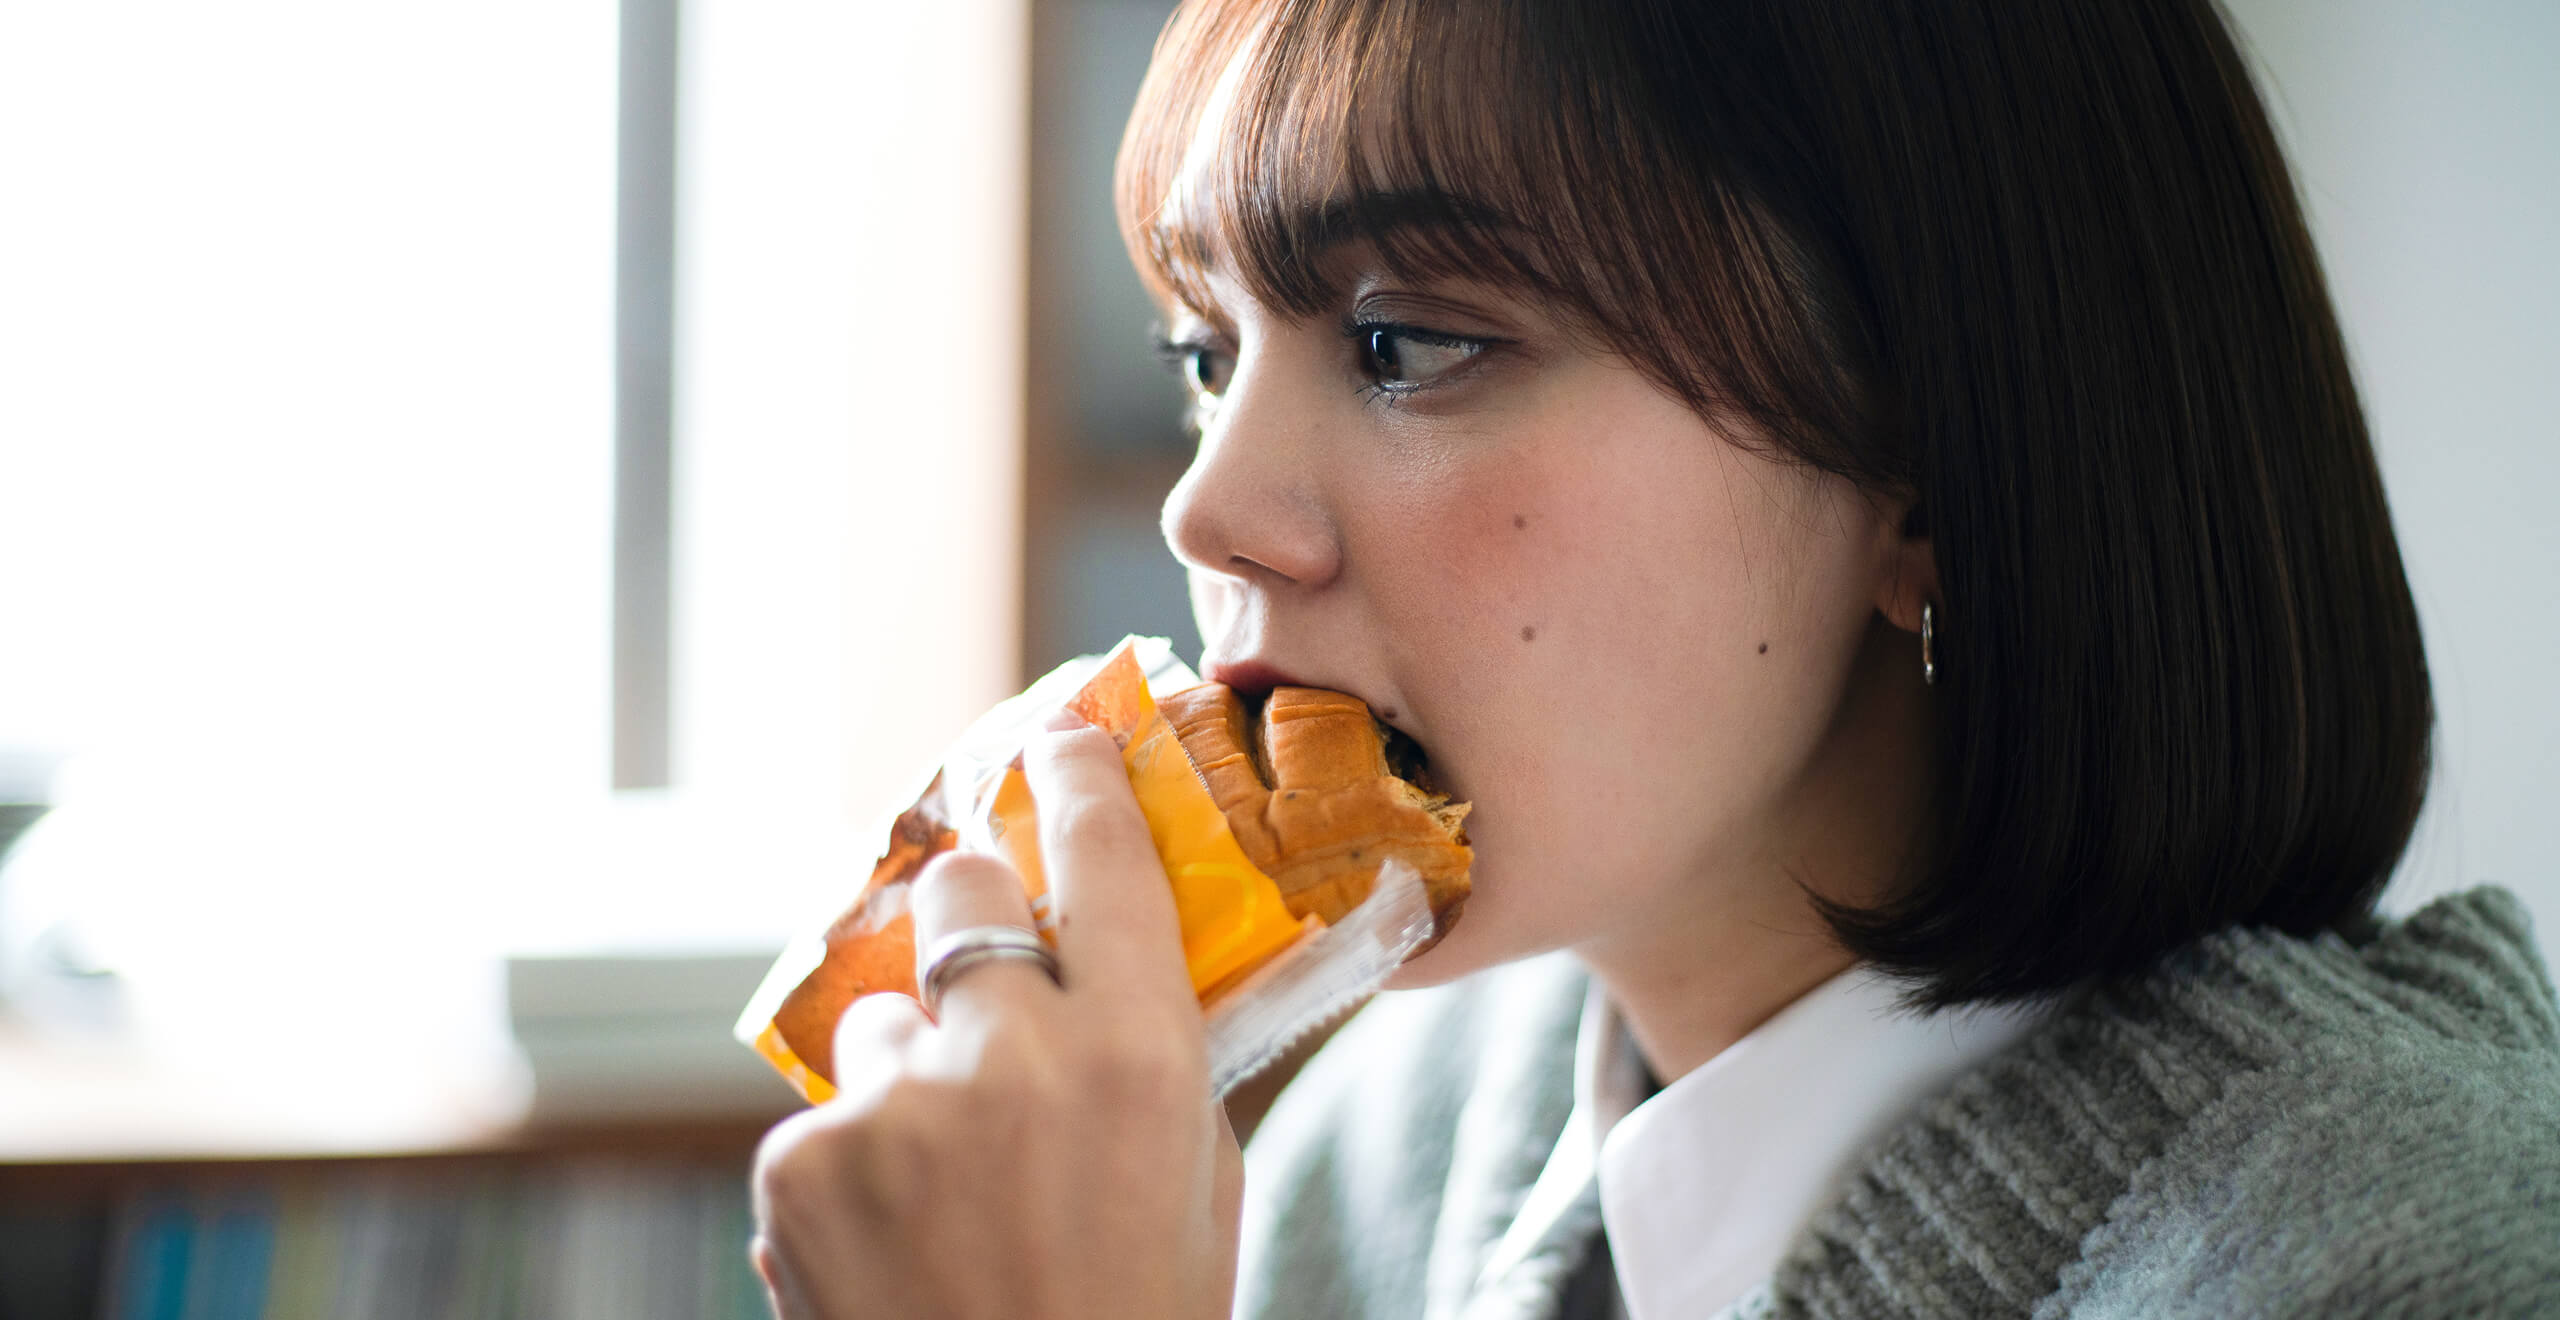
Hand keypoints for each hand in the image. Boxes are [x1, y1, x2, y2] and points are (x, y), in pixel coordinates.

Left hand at [750, 722, 1243, 1318]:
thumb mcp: (1199, 1176)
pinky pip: (829, 1113)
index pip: (1100, 851)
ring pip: (883, 1013)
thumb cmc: (1138, 1316)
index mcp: (1139, 1051)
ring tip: (948, 1180)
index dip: (1076, 773)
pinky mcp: (803, 1160)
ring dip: (912, 1066)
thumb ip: (1156, 1052)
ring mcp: (896, 1103)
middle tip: (985, 962)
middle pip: (959, 882)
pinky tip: (898, 1237)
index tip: (1059, 736)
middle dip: (970, 906)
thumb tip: (1116, 952)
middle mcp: (1011, 1052)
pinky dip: (858, 1160)